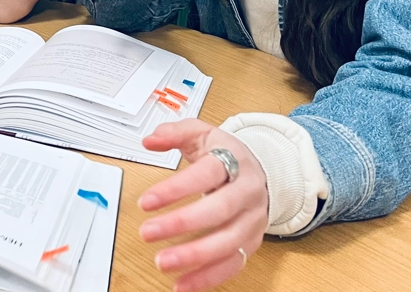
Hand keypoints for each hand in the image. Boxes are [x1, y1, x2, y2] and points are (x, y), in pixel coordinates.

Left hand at [138, 120, 268, 291]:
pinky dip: (208, 277)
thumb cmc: (227, 155)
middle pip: (219, 210)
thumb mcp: (202, 134)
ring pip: (228, 241)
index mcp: (234, 163)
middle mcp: (247, 192)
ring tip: (163, 262)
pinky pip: (233, 264)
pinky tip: (182, 284)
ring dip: (195, 256)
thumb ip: (175, 133)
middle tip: (148, 232)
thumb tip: (150, 140)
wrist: (265, 172)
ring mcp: (252, 220)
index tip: (145, 202)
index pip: (206, 174)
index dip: (175, 189)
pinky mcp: (251, 242)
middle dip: (182, 224)